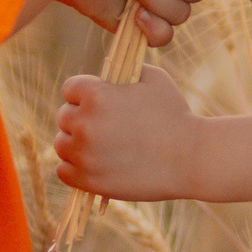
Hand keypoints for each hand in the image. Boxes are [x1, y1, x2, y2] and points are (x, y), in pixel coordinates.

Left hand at [54, 66, 200, 199]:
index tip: (98, 102)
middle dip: (80, 119)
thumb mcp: (153, 78)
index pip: (70, 89)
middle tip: (103, 126)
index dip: (84, 93)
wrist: (190, 159)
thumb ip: (124, 71)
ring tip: (98, 146)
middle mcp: (85, 123)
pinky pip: (63, 171)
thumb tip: (106, 75)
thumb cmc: (175, 115)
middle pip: (64, 117)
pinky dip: (74, 168)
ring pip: (62, 145)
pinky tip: (93, 164)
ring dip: (76, 144)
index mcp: (97, 95)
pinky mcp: (88, 180)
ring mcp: (84, 154)